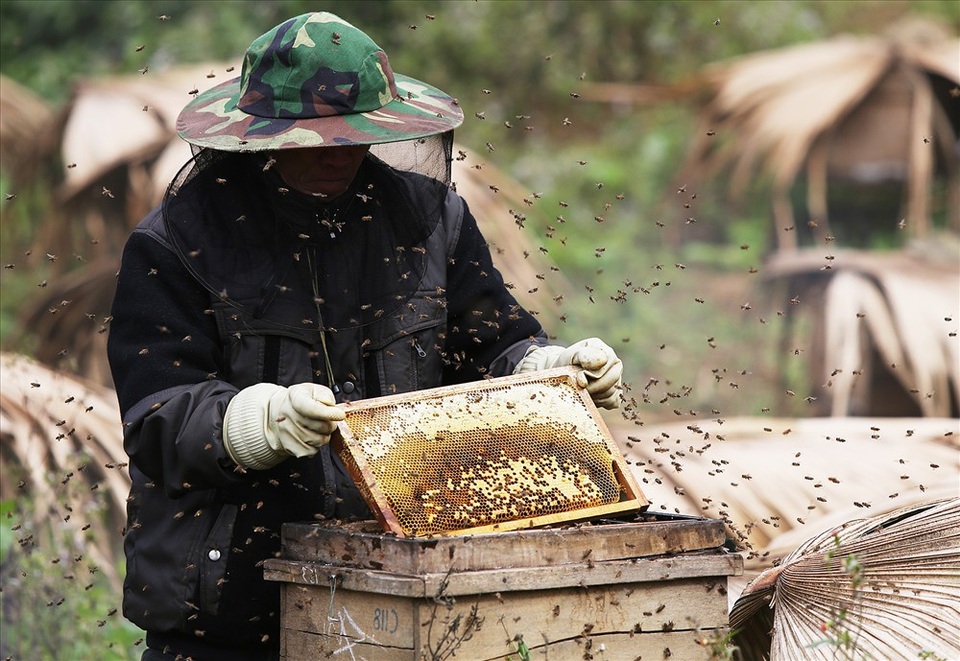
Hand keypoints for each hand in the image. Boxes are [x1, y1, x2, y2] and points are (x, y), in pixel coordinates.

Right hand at [223, 382, 344, 469]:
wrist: (275, 414)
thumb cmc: (297, 400)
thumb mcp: (310, 390)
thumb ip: (323, 395)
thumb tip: (333, 407)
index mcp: (293, 398)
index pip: (311, 407)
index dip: (328, 412)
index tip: (340, 414)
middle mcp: (287, 416)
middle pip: (320, 426)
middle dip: (329, 423)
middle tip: (327, 418)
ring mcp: (287, 434)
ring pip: (319, 440)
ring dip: (324, 435)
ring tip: (316, 426)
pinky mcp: (289, 448)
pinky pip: (312, 451)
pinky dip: (316, 445)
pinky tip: (310, 435)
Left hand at [514, 338, 622, 408]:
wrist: (555, 379)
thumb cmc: (560, 365)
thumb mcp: (567, 358)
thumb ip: (583, 356)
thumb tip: (600, 359)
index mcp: (603, 349)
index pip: (609, 364)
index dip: (594, 375)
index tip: (578, 377)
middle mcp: (613, 363)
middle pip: (612, 380)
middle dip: (593, 387)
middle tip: (577, 387)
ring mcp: (615, 378)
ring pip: (613, 392)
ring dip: (595, 396)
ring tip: (580, 392)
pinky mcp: (613, 393)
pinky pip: (614, 401)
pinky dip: (601, 403)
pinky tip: (589, 399)